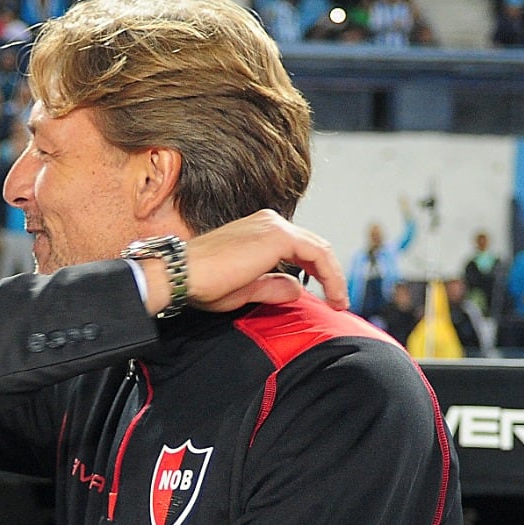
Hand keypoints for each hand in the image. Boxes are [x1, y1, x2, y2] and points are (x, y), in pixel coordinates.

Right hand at [145, 209, 348, 315]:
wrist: (183, 274)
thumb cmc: (202, 282)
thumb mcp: (245, 289)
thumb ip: (272, 286)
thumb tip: (297, 289)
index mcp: (259, 231)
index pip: (300, 248)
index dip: (317, 272)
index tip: (326, 296)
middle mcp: (268, 222)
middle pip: (313, 246)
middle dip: (329, 274)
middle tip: (339, 300)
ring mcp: (274, 226)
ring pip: (319, 249)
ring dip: (334, 276)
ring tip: (340, 301)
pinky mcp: (278, 237)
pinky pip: (318, 255)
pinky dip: (331, 275)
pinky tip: (334, 295)